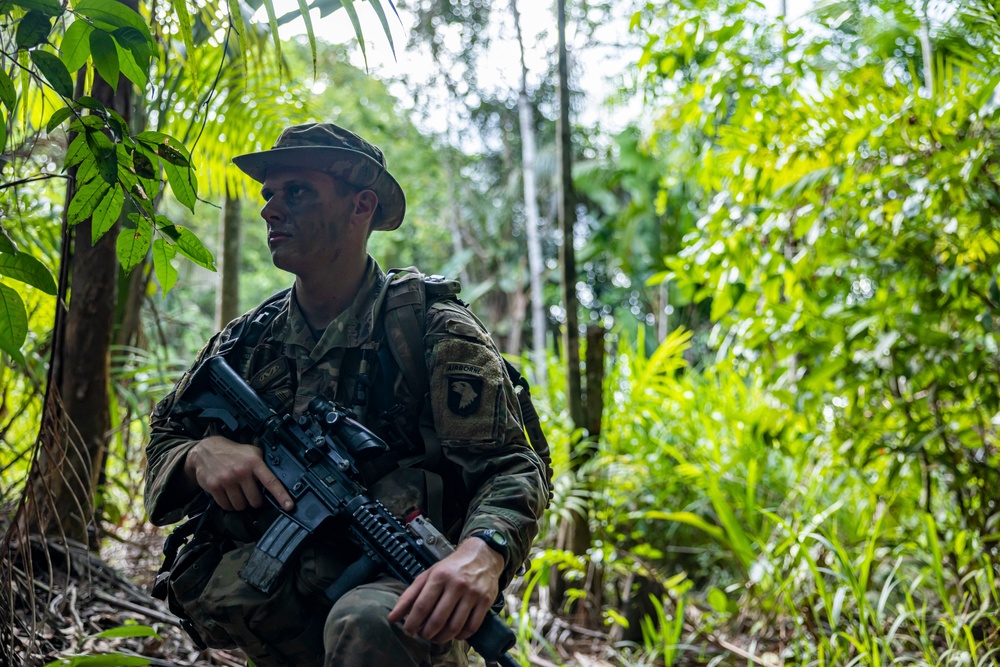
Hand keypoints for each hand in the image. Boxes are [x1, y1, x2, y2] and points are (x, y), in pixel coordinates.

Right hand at [183, 435, 294, 511]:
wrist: (205, 451)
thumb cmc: (232, 453)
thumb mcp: (252, 452)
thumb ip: (263, 465)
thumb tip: (278, 480)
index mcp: (254, 462)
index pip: (271, 481)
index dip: (281, 495)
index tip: (289, 506)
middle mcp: (241, 471)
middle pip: (255, 500)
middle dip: (255, 501)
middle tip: (251, 493)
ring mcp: (227, 480)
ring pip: (240, 506)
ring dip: (241, 503)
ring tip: (238, 493)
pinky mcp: (214, 487)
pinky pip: (226, 506)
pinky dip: (229, 504)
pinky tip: (228, 495)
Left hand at [388, 536, 504, 643]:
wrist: (481, 556)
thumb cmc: (451, 568)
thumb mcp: (428, 575)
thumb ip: (409, 596)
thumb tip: (392, 618)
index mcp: (439, 576)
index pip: (421, 606)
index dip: (412, 623)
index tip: (408, 631)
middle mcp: (457, 584)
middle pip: (437, 620)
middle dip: (426, 634)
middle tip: (423, 635)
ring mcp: (473, 593)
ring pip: (454, 627)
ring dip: (442, 638)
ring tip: (436, 637)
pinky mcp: (486, 601)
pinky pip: (472, 627)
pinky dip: (460, 636)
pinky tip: (454, 633)